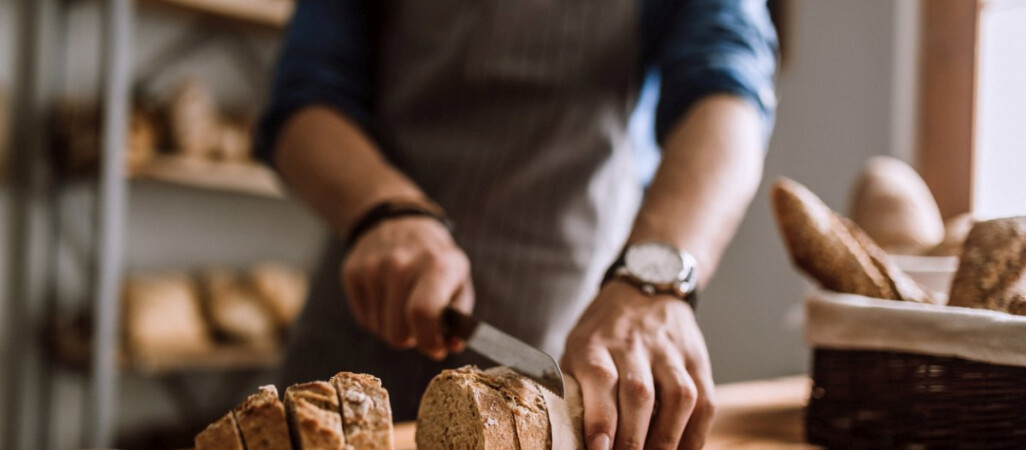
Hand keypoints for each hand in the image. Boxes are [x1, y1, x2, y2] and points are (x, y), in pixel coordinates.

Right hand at [341, 216, 472, 358]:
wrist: (400, 222)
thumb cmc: (436, 260)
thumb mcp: (459, 279)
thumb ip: (459, 317)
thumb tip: (450, 347)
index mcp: (436, 265)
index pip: (423, 314)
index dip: (429, 340)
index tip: (435, 346)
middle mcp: (401, 264)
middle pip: (397, 332)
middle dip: (411, 338)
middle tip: (419, 324)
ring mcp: (373, 267)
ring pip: (380, 329)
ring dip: (394, 327)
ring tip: (403, 305)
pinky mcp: (352, 272)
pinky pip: (364, 319)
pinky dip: (377, 317)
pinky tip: (387, 296)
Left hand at [563, 281, 714, 449]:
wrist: (646, 287)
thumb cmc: (603, 332)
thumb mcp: (577, 348)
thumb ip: (577, 388)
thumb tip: (571, 434)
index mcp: (595, 342)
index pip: (601, 379)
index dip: (601, 418)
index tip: (599, 449)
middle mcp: (633, 343)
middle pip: (639, 394)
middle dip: (634, 439)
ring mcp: (668, 349)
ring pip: (678, 396)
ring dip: (668, 438)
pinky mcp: (697, 356)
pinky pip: (705, 399)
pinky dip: (696, 432)